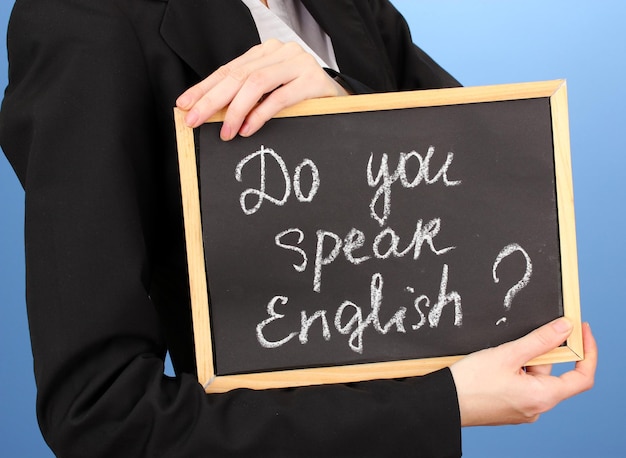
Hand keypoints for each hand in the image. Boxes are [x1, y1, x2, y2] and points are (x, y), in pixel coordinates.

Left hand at [176, 39, 348, 139]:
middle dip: (212, 100)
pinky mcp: (313, 80)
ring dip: (235, 110)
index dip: (204, 88)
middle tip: (194, 120)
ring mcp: (299, 63)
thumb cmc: (301, 101)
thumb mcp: (269, 94)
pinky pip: (280, 97)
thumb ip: (244, 96)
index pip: (228, 69)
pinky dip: (260, 114)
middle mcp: (281, 52)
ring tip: (225, 132)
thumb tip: (208, 112)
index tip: (184, 105)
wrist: (339, 102)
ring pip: (256, 83)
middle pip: (238, 75)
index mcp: (266, 52)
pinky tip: (247, 128)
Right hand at [450, 318, 596, 425]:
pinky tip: (491, 366)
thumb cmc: (470, 382)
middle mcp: (536, 408)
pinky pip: (520, 385)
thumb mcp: (507, 354)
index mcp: (542, 397)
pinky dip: (512, 370)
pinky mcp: (508, 408)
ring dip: (521, 360)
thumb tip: (565, 328)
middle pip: (550, 372)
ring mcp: (521, 409)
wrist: (442, 402)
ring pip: (533, 377)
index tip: (581, 331)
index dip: (587, 352)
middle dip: (537, 352)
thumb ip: (540, 340)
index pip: (582, 377)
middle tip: (516, 340)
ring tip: (494, 356)